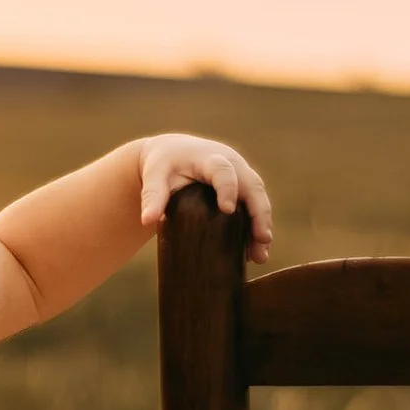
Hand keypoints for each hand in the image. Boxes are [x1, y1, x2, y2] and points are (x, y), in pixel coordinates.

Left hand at [134, 134, 273, 264]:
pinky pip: (256, 207)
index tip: (228, 210)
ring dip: (263, 225)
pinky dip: (258, 228)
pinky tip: (256, 252)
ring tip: (260, 255)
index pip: (223, 171)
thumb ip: (152, 196)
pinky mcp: (243, 189)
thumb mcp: (155, 176)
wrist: (173, 153)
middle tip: (261, 238)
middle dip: (259, 212)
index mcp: (210, 157)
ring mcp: (241, 176)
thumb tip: (146, 221)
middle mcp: (232, 164)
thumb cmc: (163, 165)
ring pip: (259, 198)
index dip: (228, 188)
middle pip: (253, 185)